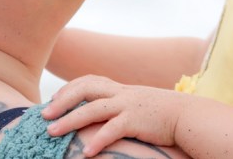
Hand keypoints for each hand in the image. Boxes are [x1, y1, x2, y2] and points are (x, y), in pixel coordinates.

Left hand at [42, 75, 185, 156]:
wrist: (188, 116)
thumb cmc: (163, 114)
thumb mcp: (139, 104)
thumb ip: (121, 105)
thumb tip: (104, 114)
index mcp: (120, 88)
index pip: (88, 80)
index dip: (69, 89)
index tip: (53, 100)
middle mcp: (121, 93)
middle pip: (84, 89)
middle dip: (61, 101)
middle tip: (43, 115)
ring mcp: (128, 105)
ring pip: (92, 109)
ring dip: (70, 120)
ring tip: (52, 132)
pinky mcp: (136, 121)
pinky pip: (112, 130)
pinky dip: (98, 140)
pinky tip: (87, 153)